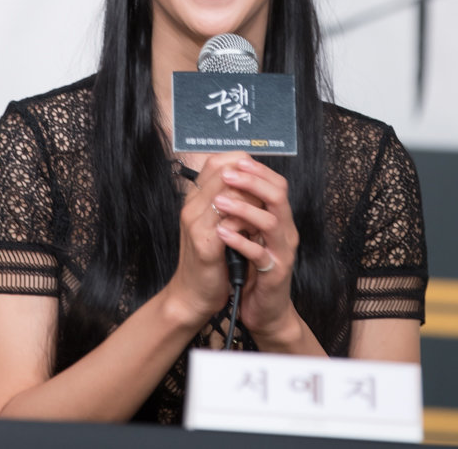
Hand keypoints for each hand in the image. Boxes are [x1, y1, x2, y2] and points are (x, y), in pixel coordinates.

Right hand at [167, 152, 262, 324]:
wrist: (192, 295)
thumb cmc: (207, 260)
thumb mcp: (213, 225)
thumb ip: (225, 202)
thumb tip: (250, 183)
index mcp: (193, 199)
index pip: (215, 162)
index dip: (240, 161)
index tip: (257, 170)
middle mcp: (191, 207)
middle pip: (222, 172)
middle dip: (250, 177)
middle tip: (266, 189)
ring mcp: (196, 224)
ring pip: (228, 194)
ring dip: (252, 199)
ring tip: (265, 208)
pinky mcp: (205, 244)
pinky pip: (230, 222)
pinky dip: (248, 222)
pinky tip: (258, 229)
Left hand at [212, 155, 299, 344]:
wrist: (264, 310)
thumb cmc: (253, 268)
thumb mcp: (250, 233)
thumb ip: (247, 209)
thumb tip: (229, 178)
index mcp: (280, 219)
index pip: (277, 185)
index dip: (258, 171)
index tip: (236, 160)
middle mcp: (286, 232)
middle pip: (278, 196)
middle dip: (253, 182)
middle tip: (228, 176)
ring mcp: (282, 252)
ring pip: (270, 222)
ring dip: (244, 209)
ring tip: (220, 202)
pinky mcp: (274, 273)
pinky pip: (259, 253)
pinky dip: (240, 241)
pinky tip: (222, 233)